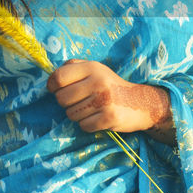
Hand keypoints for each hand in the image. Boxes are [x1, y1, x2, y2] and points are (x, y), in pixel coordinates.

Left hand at [47, 60, 175, 144]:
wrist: (141, 102)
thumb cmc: (110, 85)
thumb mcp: (95, 69)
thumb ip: (73, 68)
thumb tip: (51, 79)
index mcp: (92, 67)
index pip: (59, 77)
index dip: (52, 86)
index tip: (56, 90)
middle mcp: (98, 81)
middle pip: (61, 98)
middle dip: (66, 103)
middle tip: (79, 101)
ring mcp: (104, 100)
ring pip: (71, 114)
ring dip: (78, 115)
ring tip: (91, 109)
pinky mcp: (109, 117)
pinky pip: (83, 125)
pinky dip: (87, 124)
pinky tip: (98, 117)